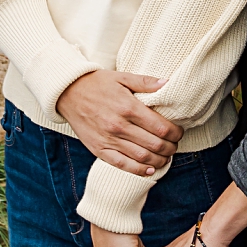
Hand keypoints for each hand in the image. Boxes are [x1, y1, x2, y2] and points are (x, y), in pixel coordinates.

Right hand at [57, 70, 183, 176]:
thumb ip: (146, 82)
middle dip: (170, 147)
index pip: (160, 127)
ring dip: (159, 160)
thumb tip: (168, 83)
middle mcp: (119, 126)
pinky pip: (122, 165)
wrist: (68, 92)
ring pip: (141, 157)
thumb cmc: (97, 83)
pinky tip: (150, 168)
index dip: (175, 133)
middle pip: (154, 144)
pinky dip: (139, 170)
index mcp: (128, 107)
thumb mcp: (122, 77)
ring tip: (166, 156)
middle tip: (175, 145)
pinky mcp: (99, 149)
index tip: (179, 132)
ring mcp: (108, 140)